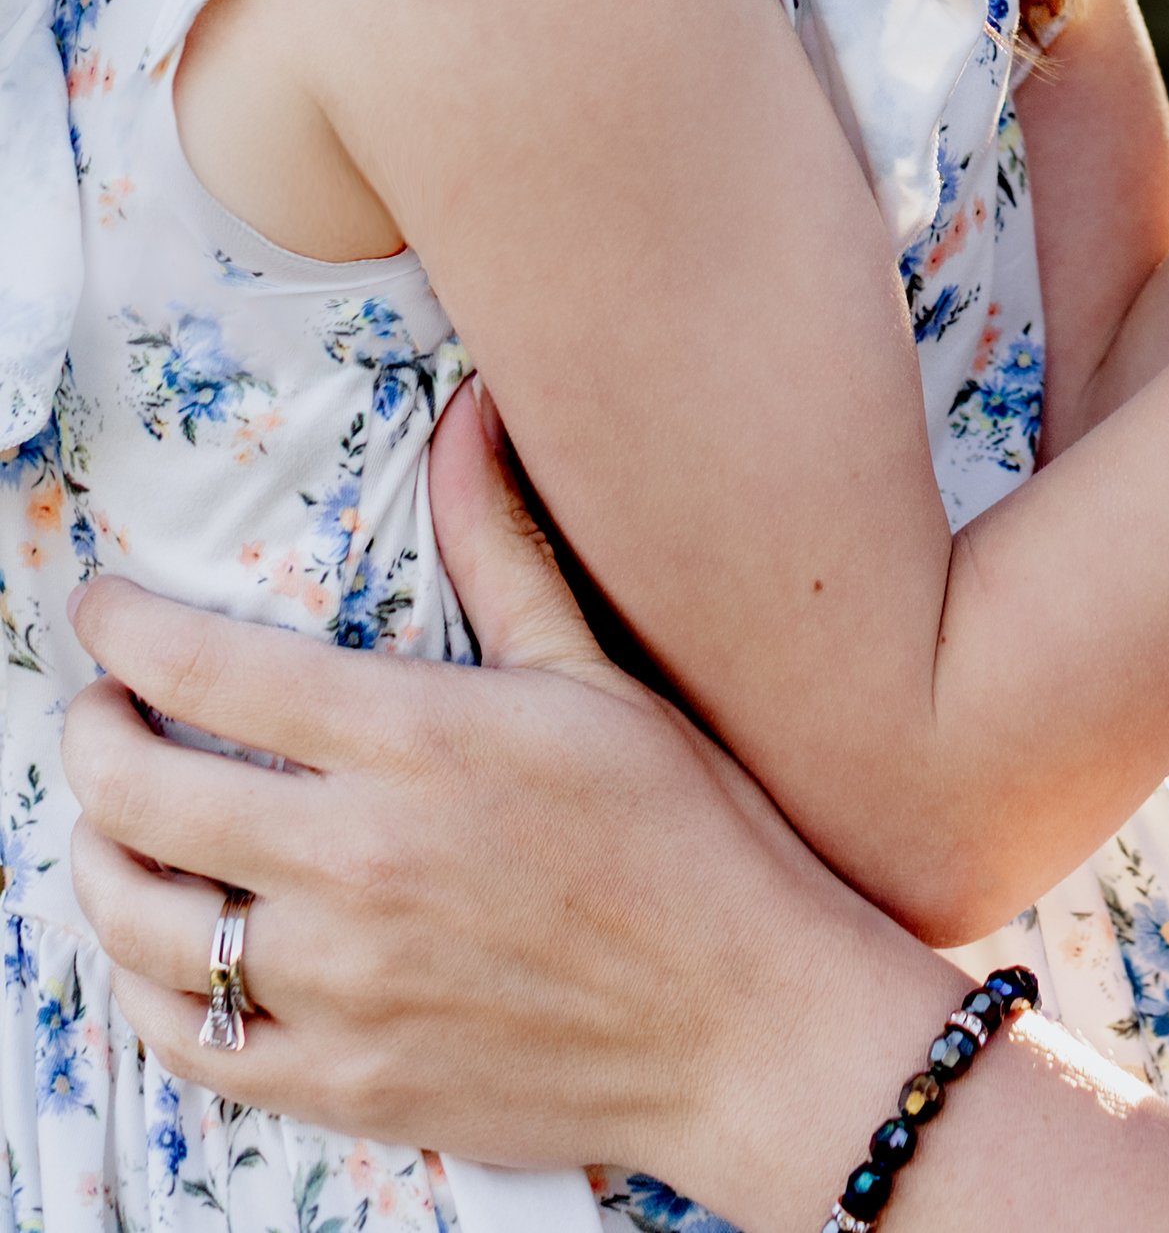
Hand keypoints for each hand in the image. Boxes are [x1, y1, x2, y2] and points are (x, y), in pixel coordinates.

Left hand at [64, 389, 945, 1231]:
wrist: (750, 1023)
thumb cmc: (691, 832)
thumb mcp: (595, 673)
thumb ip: (505, 545)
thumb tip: (471, 413)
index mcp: (421, 740)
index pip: (211, 669)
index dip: (127, 630)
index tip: (102, 609)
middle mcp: (362, 861)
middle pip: (144, 790)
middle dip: (92, 734)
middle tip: (98, 708)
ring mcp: (345, 985)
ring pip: (142, 919)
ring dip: (99, 856)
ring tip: (115, 821)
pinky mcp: (348, 1081)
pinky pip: (190, 1041)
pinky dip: (146, 987)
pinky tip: (164, 946)